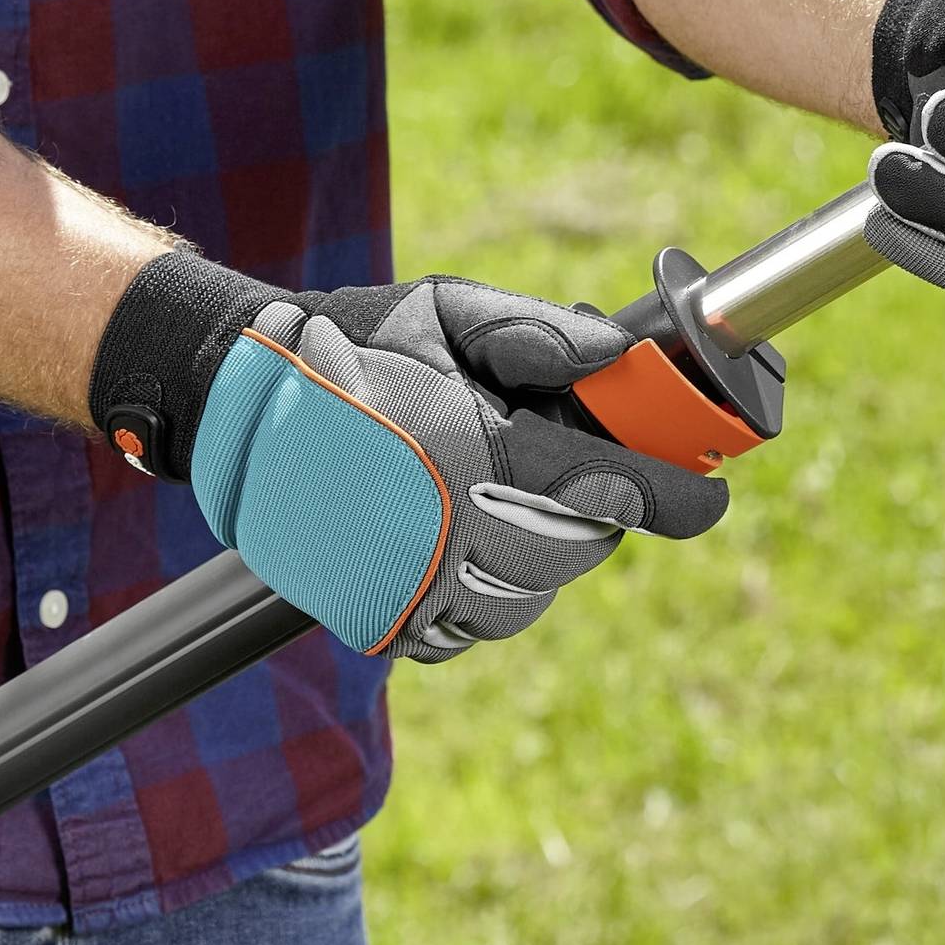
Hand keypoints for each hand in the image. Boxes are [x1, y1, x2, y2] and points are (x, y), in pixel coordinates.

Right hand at [89, 255, 726, 660]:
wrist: (233, 397)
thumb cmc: (354, 343)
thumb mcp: (442, 310)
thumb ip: (533, 332)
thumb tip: (617, 354)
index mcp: (472, 442)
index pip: (602, 484)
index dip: (670, 496)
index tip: (711, 499)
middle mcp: (444, 518)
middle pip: (571, 552)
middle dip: (601, 523)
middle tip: (604, 491)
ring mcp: (405, 573)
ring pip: (521, 603)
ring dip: (544, 565)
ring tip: (529, 514)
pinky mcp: (373, 611)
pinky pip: (459, 633)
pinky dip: (482, 604)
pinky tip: (474, 554)